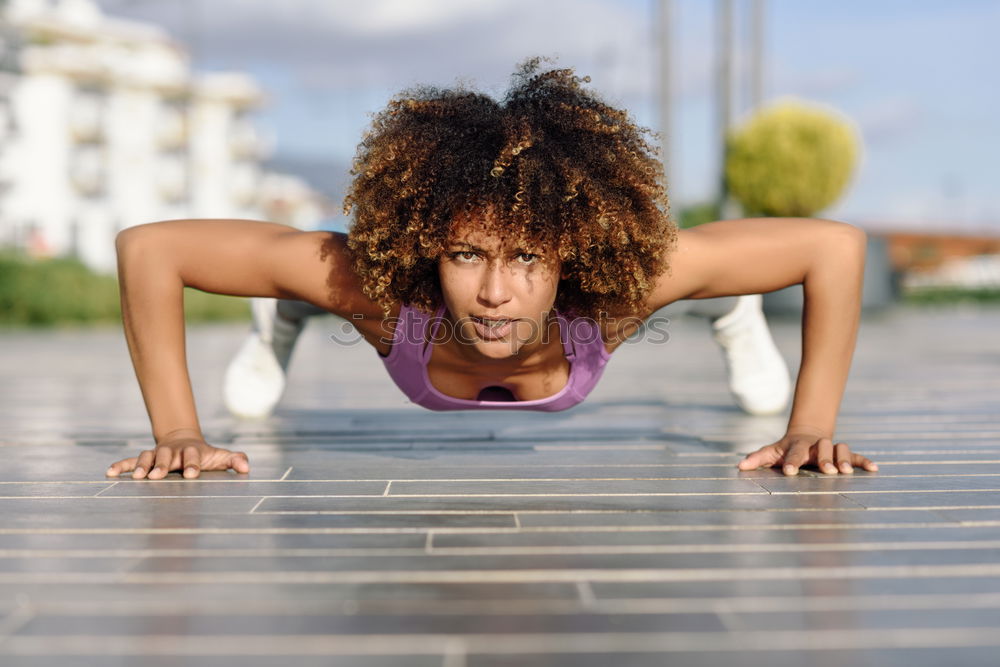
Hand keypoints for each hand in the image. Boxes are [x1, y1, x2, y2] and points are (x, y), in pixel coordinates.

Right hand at [105, 432, 249, 479]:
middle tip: (157, 477)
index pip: (194, 456)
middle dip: (163, 465)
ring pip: (148, 456)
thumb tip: (246, 468)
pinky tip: (109, 473)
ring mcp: (158, 453)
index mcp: (193, 451)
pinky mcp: (146, 459)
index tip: (192, 475)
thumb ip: (234, 460)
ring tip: (136, 478)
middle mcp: (173, 451)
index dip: (193, 464)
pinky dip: (120, 465)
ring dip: (141, 466)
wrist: (185, 441)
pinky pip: (130, 460)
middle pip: (167, 456)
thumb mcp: (221, 457)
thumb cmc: (205, 455)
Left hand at [737, 429, 877, 475]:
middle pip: (821, 447)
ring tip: (847, 472)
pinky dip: (864, 461)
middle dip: (824, 458)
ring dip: (844, 459)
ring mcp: (830, 448)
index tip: (788, 472)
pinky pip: (856, 455)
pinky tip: (874, 469)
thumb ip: (757, 459)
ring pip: (840, 448)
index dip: (790, 462)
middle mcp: (816, 445)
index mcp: (796, 446)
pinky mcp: (843, 454)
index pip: (793, 452)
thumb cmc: (786, 448)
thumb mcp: (771, 452)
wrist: (807, 432)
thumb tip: (739, 466)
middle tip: (827, 471)